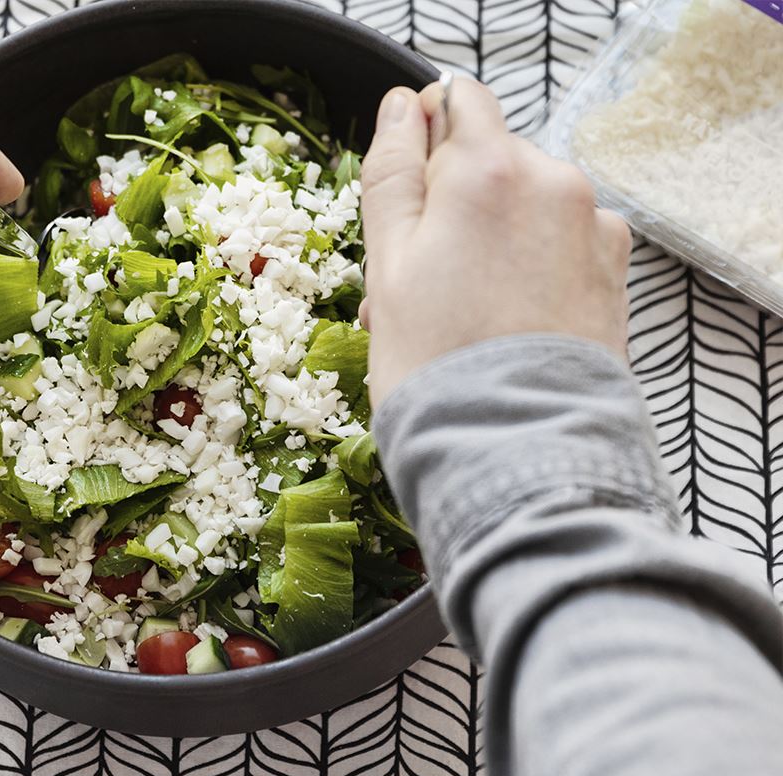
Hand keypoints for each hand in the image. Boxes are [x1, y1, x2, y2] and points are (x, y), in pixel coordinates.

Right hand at [359, 78, 630, 406]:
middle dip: (453, 208)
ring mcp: (592, 227)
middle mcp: (554, 182)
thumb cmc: (437, 364)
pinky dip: (531, 271)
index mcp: (489, 169)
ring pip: (525, 208)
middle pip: (490, 162)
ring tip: (459, 319)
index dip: (424, 138)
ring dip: (490, 244)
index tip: (406, 193)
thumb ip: (392, 174)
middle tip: (419, 286)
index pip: (458, 101)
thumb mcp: (387, 264)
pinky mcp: (615, 272)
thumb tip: (402, 108)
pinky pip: (561, 246)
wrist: (517, 446)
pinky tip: (503, 326)